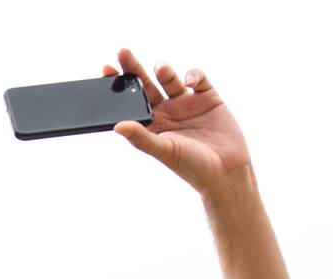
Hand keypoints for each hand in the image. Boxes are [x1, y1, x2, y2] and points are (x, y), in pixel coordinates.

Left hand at [103, 48, 252, 197]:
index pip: (131, 101)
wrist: (226, 172)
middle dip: (133, 68)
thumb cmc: (192, 167)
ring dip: (164, 70)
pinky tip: (190, 83)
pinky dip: (193, 75)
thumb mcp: (163, 151)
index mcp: (152, 124)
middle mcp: (167, 111)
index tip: (106, 68)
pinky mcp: (208, 97)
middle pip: (146, 84)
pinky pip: (197, 77)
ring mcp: (187, 103)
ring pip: (169, 78)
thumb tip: (117, 126)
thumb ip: (141, 138)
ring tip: (161, 70)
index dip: (119, 85)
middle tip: (122, 52)